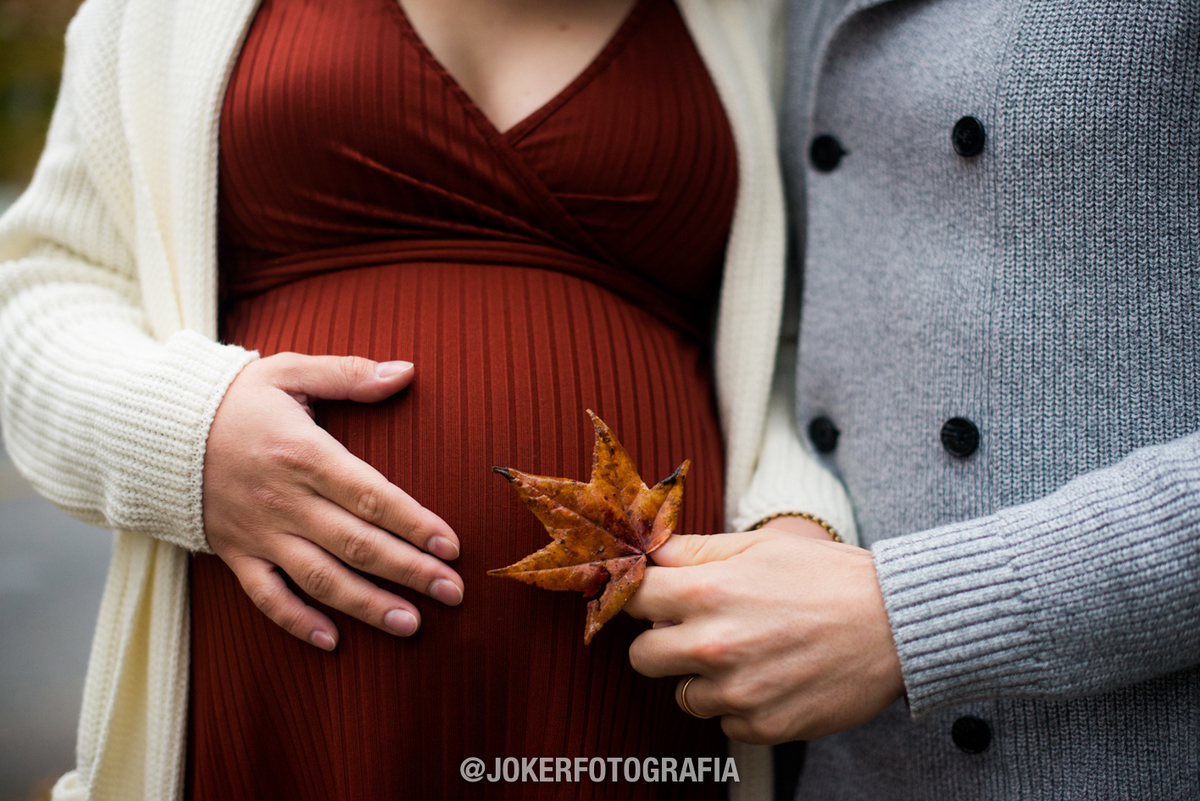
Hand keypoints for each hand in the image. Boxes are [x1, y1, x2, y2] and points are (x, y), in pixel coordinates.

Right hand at [202, 352, 462, 650]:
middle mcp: (284, 500)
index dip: (415, 522)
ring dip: (367, 604)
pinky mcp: (236, 554)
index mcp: (303, 453)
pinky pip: (267, 597)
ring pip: (320, 578)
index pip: (371, 495)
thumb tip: (406, 371)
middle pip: (356, 544)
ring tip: (411, 624)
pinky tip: (332, 642)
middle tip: (453, 591)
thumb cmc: (233, 399)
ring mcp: (259, 532)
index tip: (453, 545)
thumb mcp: (289, 371)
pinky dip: (297, 622)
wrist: (151, 430)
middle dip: (409, 570)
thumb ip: (349, 374)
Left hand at [626, 527, 903, 742]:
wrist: (896, 625)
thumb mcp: (760, 545)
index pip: (632, 599)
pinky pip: (724, 721)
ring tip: (750, 652)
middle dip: (662, 642)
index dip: (639, 596)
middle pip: (640, 656)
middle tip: (696, 630)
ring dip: (703, 678)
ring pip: (683, 694)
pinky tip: (774, 677)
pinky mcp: (762, 726)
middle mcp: (712, 646)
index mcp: (706, 592)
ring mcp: (736, 692)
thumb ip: (695, 551)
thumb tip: (650, 552)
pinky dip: (741, 704)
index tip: (651, 599)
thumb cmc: (829, 576)